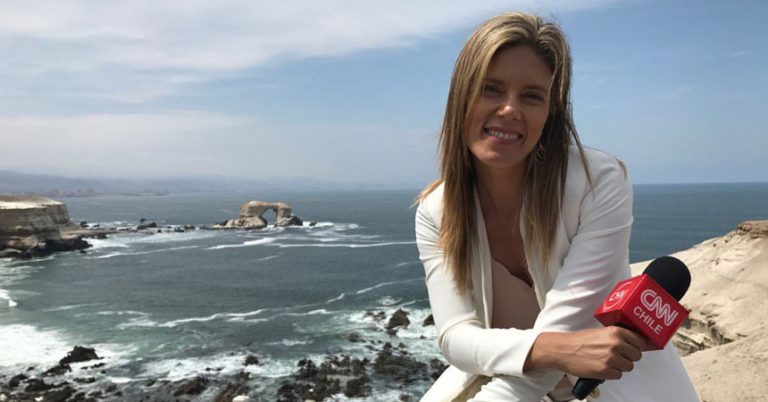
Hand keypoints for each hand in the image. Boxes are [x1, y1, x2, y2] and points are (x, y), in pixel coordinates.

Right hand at [526, 327, 644, 379]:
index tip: (633, 348)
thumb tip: (631, 343)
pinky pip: (618, 375)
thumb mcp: (601, 332)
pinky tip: (602, 368)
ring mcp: (611, 358)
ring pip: (629, 367)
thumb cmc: (579, 341)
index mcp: (616, 332)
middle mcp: (616, 344)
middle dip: (629, 357)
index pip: (640, 341)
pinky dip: (612, 374)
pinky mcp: (605, 371)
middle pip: (636, 355)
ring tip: (608, 362)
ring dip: (620, 366)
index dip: (636, 346)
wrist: (563, 349)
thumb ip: (617, 336)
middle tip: (618, 356)